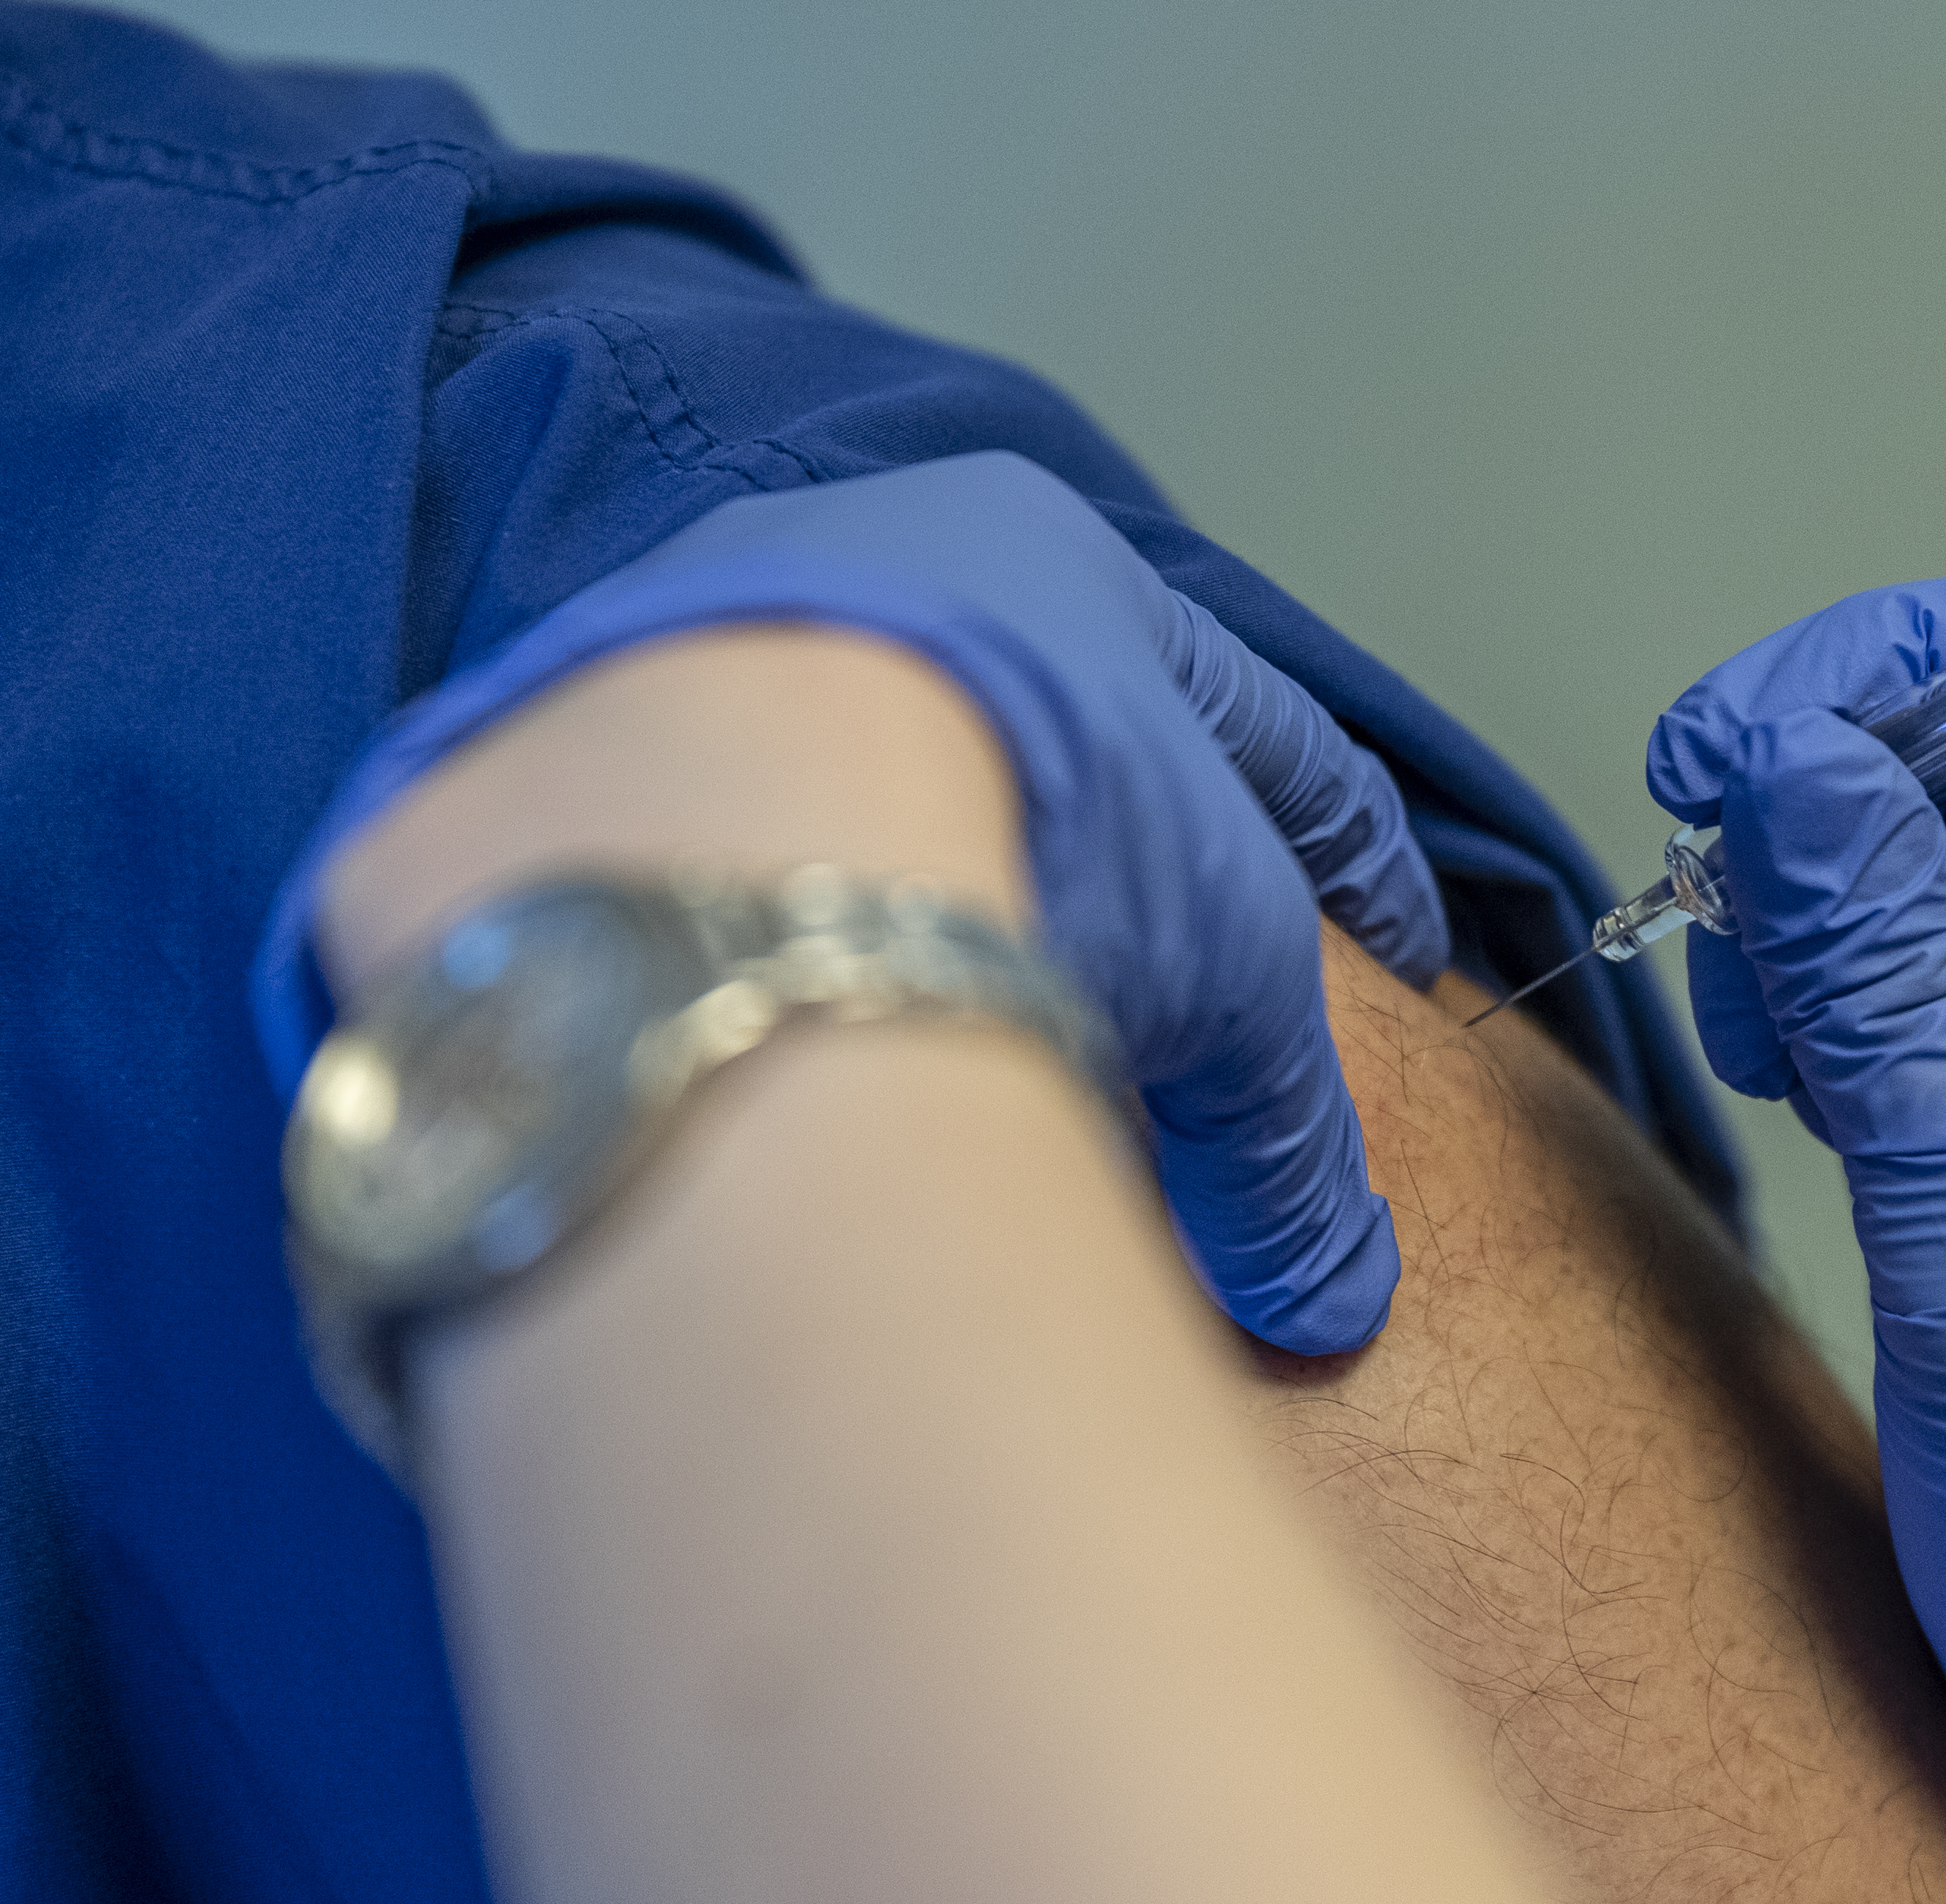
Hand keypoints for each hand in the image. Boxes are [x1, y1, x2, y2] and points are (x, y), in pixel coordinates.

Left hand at [271, 453, 1438, 1352]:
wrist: (714, 816)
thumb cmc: (1027, 832)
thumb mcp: (1225, 977)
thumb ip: (1289, 1141)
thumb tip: (1335, 1305)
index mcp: (1072, 570)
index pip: (1255, 725)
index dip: (1346, 849)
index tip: (1396, 943)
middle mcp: (872, 556)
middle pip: (1038, 728)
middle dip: (1112, 855)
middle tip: (1164, 986)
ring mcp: (694, 632)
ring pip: (848, 771)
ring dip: (920, 886)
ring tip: (966, 1026)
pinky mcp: (549, 742)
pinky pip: (696, 847)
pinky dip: (763, 933)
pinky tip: (776, 1033)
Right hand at [1645, 575, 1945, 1903]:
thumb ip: (1887, 975)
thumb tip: (1796, 763)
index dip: (1911, 674)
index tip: (1740, 740)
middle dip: (1843, 772)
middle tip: (1701, 846)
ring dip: (1820, 886)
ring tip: (1745, 994)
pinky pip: (1932, 985)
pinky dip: (1830, 986)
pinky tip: (1777, 1061)